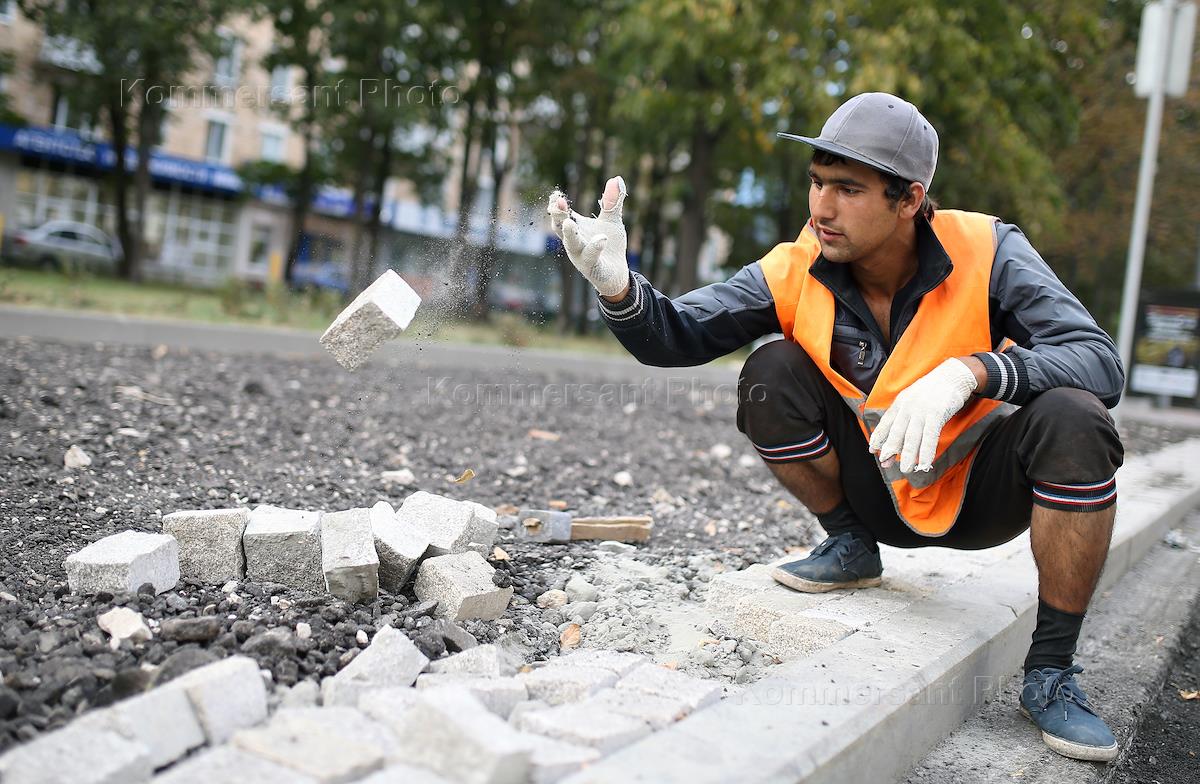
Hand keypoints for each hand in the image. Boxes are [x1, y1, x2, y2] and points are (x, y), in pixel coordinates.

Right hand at [547, 176, 629, 297]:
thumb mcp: (612, 221)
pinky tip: (602, 239)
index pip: (561, 214)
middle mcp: (573, 241)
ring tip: (570, 222)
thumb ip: (612, 202)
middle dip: (558, 215)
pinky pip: (591, 257)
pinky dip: (595, 247)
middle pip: (560, 227)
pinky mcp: (592, 267)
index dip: (557, 205)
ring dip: (570, 234)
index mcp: (576, 228)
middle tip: (558, 202)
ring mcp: (581, 255)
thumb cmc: (609, 244)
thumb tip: (616, 178)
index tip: (556, 195)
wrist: (616, 272)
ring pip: (572, 244)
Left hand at [868, 358, 979, 473]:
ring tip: (905, 469)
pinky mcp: (937, 414)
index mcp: (900, 403)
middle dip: (889, 449)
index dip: (878, 437)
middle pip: (896, 432)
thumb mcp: (912, 399)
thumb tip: (896, 435)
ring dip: (907, 455)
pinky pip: (930, 437)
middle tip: (884, 463)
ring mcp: (922, 411)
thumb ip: (904, 416)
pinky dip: (926, 452)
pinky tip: (924, 464)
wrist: (953, 375)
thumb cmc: (932, 391)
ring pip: (912, 437)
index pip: (886, 422)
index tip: (872, 450)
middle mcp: (908, 407)